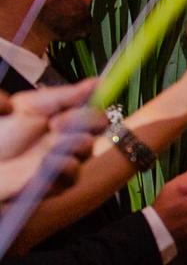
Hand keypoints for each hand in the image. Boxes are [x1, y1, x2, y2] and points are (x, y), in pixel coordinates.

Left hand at [0, 81, 107, 201]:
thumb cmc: (3, 133)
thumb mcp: (28, 106)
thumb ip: (63, 95)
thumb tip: (98, 82)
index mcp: (66, 120)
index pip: (96, 113)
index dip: (89, 110)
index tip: (64, 111)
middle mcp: (71, 140)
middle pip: (100, 128)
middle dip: (79, 122)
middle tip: (53, 125)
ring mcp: (66, 161)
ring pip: (87, 149)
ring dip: (69, 143)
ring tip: (44, 146)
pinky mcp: (58, 183)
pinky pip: (73, 174)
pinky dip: (61, 165)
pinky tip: (42, 163)